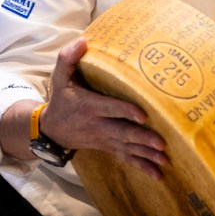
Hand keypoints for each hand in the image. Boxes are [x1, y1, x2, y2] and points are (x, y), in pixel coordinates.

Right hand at [40, 38, 168, 178]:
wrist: (50, 130)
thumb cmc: (61, 99)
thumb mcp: (59, 77)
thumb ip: (69, 58)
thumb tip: (83, 40)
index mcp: (89, 106)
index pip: (110, 108)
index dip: (125, 111)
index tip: (142, 114)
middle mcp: (98, 125)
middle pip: (122, 132)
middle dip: (142, 138)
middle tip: (161, 143)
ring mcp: (104, 139)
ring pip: (126, 148)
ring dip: (146, 154)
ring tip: (164, 160)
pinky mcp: (108, 147)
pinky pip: (125, 158)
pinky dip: (142, 166)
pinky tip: (158, 175)